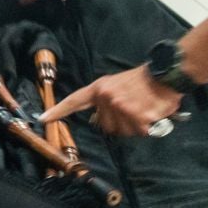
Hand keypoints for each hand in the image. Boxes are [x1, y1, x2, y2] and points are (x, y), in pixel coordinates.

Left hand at [40, 66, 181, 136]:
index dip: (58, 111)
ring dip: (133, 126)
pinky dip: (147, 127)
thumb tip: (94, 120)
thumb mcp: (116, 85)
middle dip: (118, 123)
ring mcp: (122, 109)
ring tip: (142, 109)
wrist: (165, 75)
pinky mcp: (138, 118)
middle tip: (132, 108)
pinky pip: (139, 132)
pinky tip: (151, 114)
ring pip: (123, 132)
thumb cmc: (141, 81)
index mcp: (100, 88)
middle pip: (106, 126)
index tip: (42, 118)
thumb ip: (103, 101)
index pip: (75, 100)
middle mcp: (107, 99)